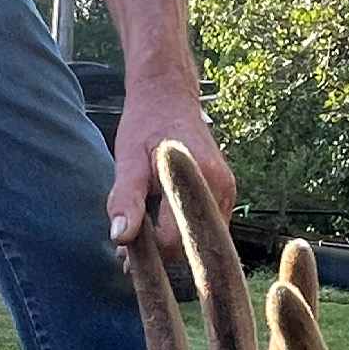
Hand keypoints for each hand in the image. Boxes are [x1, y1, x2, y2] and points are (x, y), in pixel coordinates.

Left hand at [105, 81, 235, 261]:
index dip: (148, 252)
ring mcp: (227, 193)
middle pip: (191, 246)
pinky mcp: (225, 195)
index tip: (124, 253)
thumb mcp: (128, 160)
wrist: (169, 95)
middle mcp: (220, 189)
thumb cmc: (145, 124)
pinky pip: (204, 229)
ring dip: (170, 245)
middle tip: (129, 252)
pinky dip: (182, 233)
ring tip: (142, 235)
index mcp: (199, 179)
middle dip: (160, 253)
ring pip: (199, 241)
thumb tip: (121, 238)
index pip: (175, 240)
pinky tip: (159, 224)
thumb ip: (124, 199)